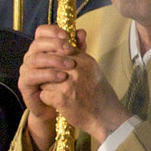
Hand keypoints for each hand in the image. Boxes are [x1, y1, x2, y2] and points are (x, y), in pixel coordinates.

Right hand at [17, 24, 73, 150]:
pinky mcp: (24, 83)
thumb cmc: (67, 82)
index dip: (53, 31)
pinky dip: (48, 74)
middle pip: (37, 43)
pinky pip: (32, 76)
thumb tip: (81, 32)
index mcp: (42, 48)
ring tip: (70, 66)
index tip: (67, 36)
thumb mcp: (75, 63)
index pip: (42, 32)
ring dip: (53, 60)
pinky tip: (62, 77)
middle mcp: (31, 56)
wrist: (60, 106)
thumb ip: (78, 48)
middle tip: (70, 50)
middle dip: (55, 45)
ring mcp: (26, 69)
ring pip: (35, 59)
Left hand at [17, 26, 125, 150]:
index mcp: (85, 60)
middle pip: (49, 63)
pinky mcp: (61, 98)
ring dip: (47, 87)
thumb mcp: (94, 69)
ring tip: (57, 93)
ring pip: (44, 79)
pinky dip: (48, 100)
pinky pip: (44, 94)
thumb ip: (82, 53)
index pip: (59, 50)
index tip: (56, 69)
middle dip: (48, 73)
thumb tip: (78, 32)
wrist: (106, 118)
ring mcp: (68, 84)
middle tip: (54, 83)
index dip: (54, 60)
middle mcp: (76, 69)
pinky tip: (58, 103)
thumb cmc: (100, 95)